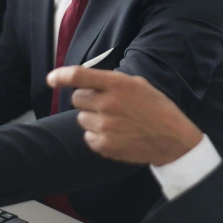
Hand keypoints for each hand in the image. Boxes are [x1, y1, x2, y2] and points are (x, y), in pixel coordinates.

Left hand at [47, 66, 203, 165]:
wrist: (171, 138)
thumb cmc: (156, 108)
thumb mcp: (138, 84)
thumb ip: (111, 82)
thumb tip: (87, 81)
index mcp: (117, 84)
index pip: (80, 76)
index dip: (61, 76)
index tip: (51, 79)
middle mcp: (107, 104)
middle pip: (77, 99)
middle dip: (87, 100)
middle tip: (105, 103)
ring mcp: (104, 126)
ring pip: (81, 118)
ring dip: (92, 118)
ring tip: (114, 120)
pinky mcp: (104, 145)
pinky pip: (88, 136)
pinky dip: (97, 135)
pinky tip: (115, 133)